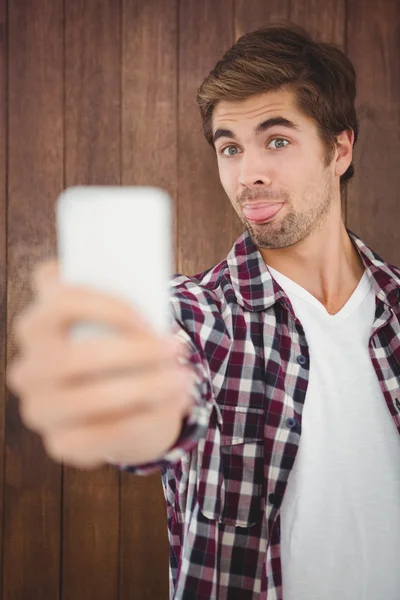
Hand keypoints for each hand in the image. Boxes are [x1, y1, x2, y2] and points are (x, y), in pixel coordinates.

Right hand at [7, 260, 193, 468]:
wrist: (122, 402)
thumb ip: (121, 292)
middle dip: (133, 353)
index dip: (107, 308)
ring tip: (183, 378)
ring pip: (89, 399)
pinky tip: (175, 401)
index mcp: (37, 324)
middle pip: (71, 358)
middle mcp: (27, 368)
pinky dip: (145, 418)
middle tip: (177, 347)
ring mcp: (40, 409)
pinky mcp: (61, 443)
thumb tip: (143, 273)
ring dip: (146, 387)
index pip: (60, 303)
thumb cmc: (120, 346)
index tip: (147, 319)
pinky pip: (102, 436)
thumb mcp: (119, 318)